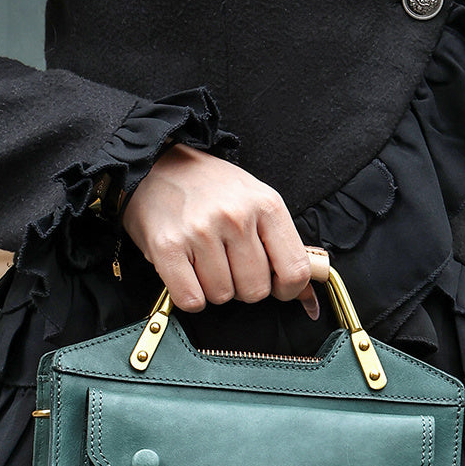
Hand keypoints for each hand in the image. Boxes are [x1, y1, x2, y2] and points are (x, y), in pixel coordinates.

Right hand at [121, 143, 317, 316]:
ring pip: (222, 296)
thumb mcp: (257, 202)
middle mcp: (236, 217)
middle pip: (255, 291)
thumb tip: (308, 299)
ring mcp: (200, 232)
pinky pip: (191, 299)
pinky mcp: (167, 247)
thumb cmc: (211, 189)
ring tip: (204, 259)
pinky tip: (187, 271)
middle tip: (228, 263)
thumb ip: (282, 246)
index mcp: (266, 205)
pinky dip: (190, 295)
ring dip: (213, 288)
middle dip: (243, 287)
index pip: (294, 271)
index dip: (287, 290)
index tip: (275, 287)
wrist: (156, 166)